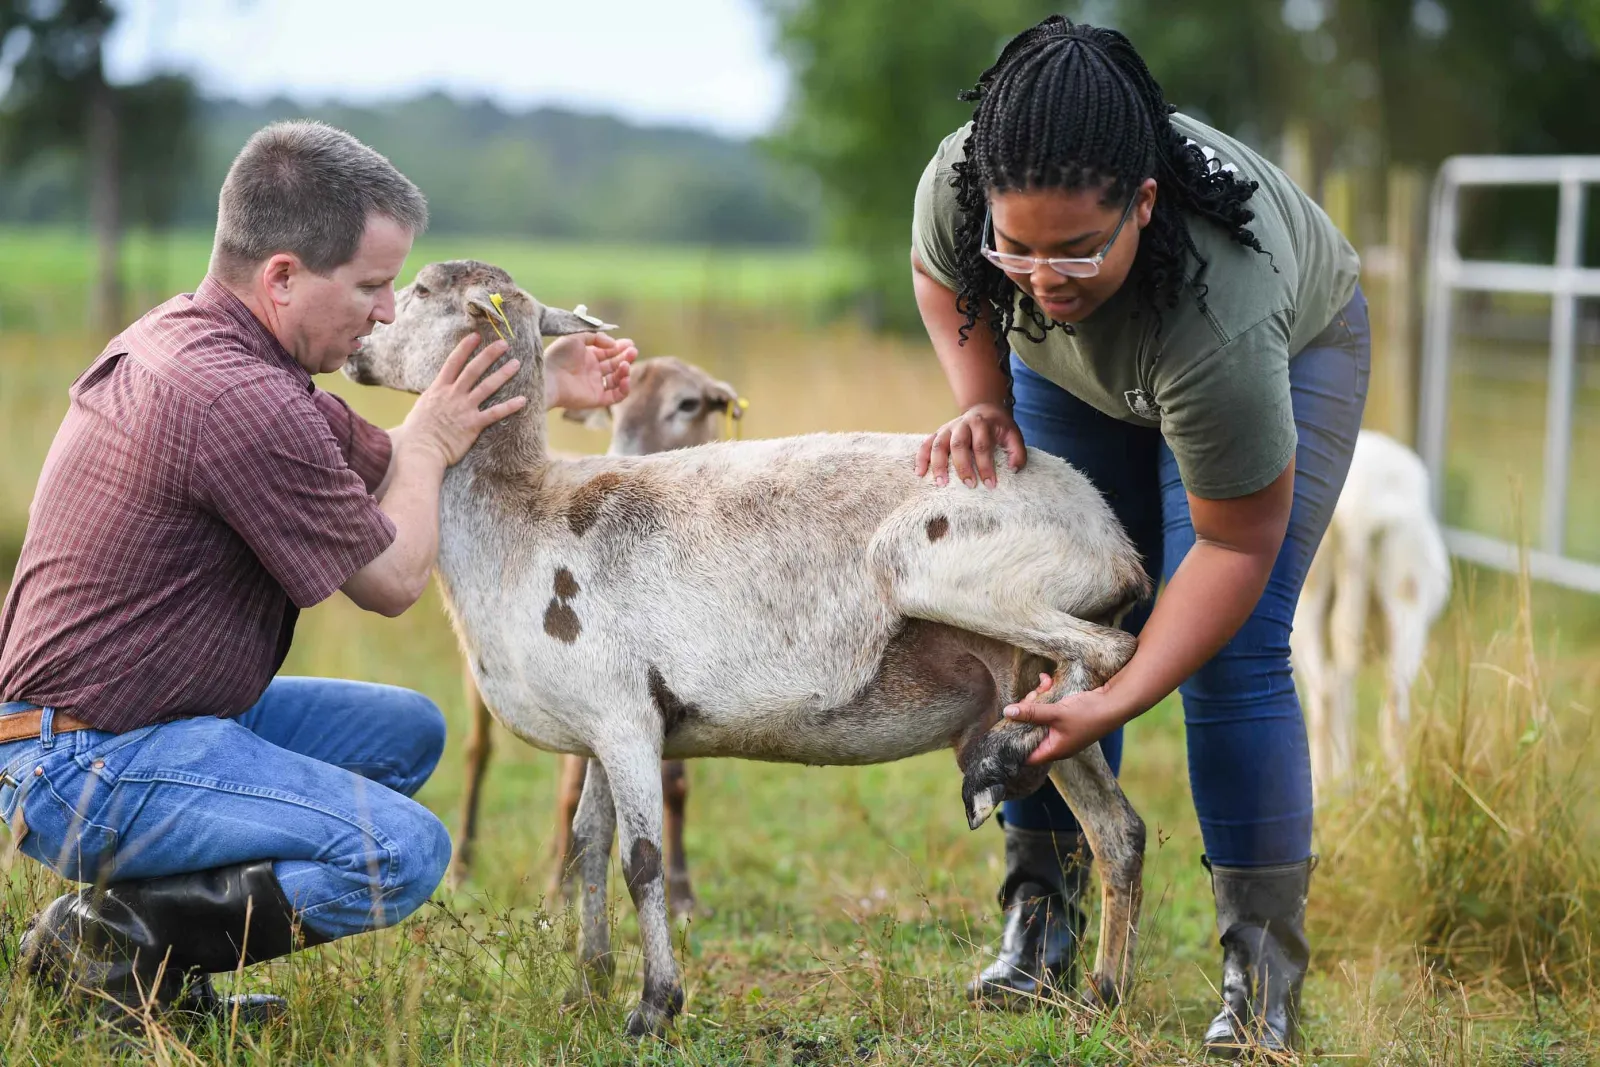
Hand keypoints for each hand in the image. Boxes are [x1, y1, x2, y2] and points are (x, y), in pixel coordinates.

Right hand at [400, 334, 525, 466]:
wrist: (419, 450)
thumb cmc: (415, 433)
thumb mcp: (421, 408)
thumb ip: (432, 399)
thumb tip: (434, 395)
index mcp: (438, 389)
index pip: (453, 363)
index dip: (465, 348)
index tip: (475, 336)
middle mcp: (453, 395)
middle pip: (473, 369)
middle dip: (489, 354)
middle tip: (503, 343)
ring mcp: (464, 409)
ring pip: (487, 387)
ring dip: (503, 374)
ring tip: (516, 364)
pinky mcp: (473, 425)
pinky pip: (495, 413)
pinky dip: (510, 406)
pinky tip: (523, 400)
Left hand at [544, 332, 637, 410]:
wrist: (548, 377)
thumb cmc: (559, 356)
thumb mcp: (577, 336)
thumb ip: (596, 336)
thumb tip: (613, 345)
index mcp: (587, 357)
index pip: (609, 352)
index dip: (620, 347)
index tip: (629, 343)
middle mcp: (592, 371)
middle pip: (615, 364)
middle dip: (626, 357)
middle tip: (633, 351)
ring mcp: (595, 385)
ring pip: (617, 380)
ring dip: (625, 371)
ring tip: (626, 364)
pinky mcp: (596, 399)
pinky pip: (616, 396)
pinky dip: (624, 389)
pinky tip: (625, 378)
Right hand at [916, 402, 1025, 488]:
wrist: (983, 409)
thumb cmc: (998, 427)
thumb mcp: (1013, 434)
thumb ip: (1017, 452)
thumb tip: (1013, 469)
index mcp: (981, 423)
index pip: (982, 446)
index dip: (986, 466)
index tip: (990, 484)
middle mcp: (962, 424)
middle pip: (959, 445)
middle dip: (963, 466)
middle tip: (969, 485)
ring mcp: (947, 428)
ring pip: (939, 444)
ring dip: (938, 464)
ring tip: (941, 483)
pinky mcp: (938, 434)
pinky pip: (926, 444)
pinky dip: (921, 458)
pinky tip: (920, 473)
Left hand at [1003, 672, 1130, 763]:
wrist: (1116, 702)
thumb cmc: (1089, 714)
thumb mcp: (1056, 713)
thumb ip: (1031, 712)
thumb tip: (1007, 712)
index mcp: (1054, 749)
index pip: (1025, 754)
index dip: (1013, 742)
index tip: (1005, 725)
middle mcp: (1057, 742)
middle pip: (1030, 729)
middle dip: (1027, 711)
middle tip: (1032, 697)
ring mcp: (1062, 729)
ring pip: (1039, 715)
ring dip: (1038, 698)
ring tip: (1043, 685)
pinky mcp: (1067, 716)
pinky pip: (1050, 707)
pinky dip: (1048, 694)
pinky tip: (1048, 680)